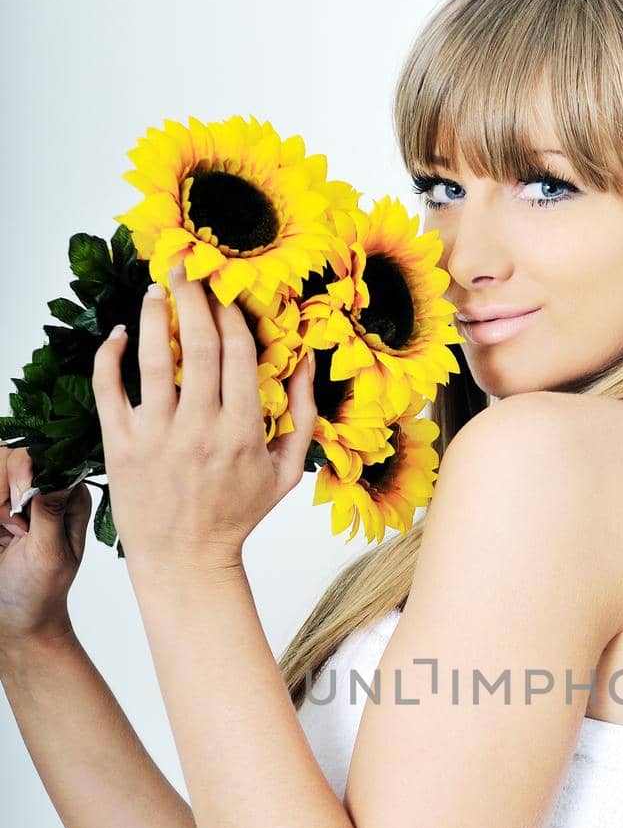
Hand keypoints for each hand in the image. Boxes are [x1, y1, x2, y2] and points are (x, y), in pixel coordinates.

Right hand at [0, 442, 90, 655]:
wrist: (14, 618)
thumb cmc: (39, 591)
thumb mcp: (50, 553)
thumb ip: (50, 512)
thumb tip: (57, 474)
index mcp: (69, 497)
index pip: (47, 456)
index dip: (27, 470)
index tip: (21, 501)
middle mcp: (43, 489)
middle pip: (11, 456)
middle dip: (4, 489)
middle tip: (12, 527)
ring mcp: (14, 497)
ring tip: (5, 535)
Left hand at [91, 261, 317, 577]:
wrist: (185, 560)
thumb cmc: (237, 516)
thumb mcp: (285, 473)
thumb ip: (305, 417)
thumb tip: (308, 362)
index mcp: (242, 430)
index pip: (237, 352)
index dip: (230, 313)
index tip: (225, 292)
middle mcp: (200, 428)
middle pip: (196, 342)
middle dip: (192, 295)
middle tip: (186, 267)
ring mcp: (157, 435)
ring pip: (152, 357)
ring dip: (152, 314)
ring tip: (154, 290)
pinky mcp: (121, 445)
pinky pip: (110, 388)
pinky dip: (110, 354)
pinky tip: (118, 335)